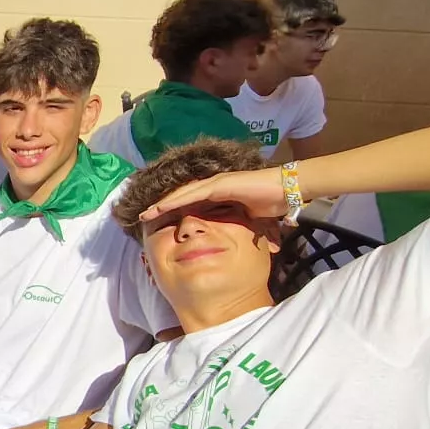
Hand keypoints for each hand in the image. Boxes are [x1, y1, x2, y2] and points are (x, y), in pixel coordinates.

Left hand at [136, 166, 286, 224]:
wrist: (287, 190)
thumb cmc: (271, 204)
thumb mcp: (248, 220)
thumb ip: (238, 226)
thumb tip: (240, 244)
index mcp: (218, 195)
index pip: (189, 204)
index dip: (172, 213)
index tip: (156, 224)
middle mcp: (213, 187)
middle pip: (180, 198)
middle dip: (161, 209)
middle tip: (142, 218)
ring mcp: (215, 184)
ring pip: (182, 195)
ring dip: (162, 205)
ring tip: (145, 214)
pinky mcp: (220, 185)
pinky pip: (193, 194)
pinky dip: (176, 200)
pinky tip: (161, 207)